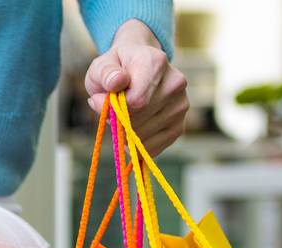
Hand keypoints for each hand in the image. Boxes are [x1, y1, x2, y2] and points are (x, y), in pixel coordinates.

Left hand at [84, 20, 188, 155]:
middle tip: (112, 110)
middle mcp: (175, 84)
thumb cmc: (115, 71)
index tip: (101, 101)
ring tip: (124, 116)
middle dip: (118, 121)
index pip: (137, 101)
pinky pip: (149, 150)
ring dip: (124, 134)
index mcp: (156, 63)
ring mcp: (180, 107)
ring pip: (143, 137)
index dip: (115, 109)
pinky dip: (134, 146)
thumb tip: (115, 84)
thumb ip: (105, 74)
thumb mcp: (102, 66)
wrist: (134, 72)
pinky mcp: (178, 127)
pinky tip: (131, 130)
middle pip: (139, 120)